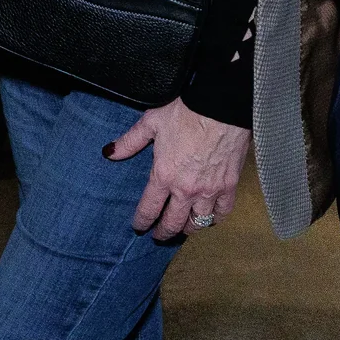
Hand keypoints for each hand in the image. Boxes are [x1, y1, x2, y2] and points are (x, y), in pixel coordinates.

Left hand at [106, 95, 249, 239]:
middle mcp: (186, 189)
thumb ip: (130, 141)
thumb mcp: (150, 122)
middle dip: (164, 232)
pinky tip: (211, 218)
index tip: (139, 227)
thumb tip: (109, 153)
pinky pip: (223, 211)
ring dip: (189, 229)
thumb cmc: (184, 110)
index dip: (142, 222)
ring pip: (198, 222)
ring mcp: (210, 190)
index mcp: (164, 175)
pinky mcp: (229, 185)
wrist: (220, 104)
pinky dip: (216, 218)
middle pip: (173, 223)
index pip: (149, 209)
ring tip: (183, 228)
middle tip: (159, 235)